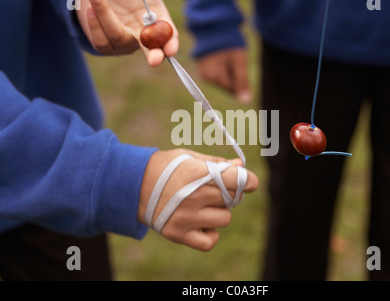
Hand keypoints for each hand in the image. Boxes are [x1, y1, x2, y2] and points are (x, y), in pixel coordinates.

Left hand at [76, 0, 178, 66]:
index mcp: (156, 20)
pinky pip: (102, 42)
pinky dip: (95, 24)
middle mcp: (143, 35)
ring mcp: (125, 42)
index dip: (171, 44)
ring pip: (119, 38)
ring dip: (105, 17)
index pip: (169, 37)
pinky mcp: (106, 46)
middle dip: (154, 56)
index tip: (170, 49)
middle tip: (155, 60)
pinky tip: (89, 8)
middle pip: (152, 51)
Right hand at [138, 149, 258, 250]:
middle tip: (214, 189)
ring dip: (219, 212)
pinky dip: (210, 233)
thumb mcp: (188, 157)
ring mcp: (185, 217)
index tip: (248, 180)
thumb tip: (241, 166)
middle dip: (230, 193)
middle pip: (233, 199)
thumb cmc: (165, 167)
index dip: (248, 180)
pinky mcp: (178, 234)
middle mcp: (193, 196)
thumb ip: (216, 163)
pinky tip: (200, 222)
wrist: (132, 185)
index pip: (238, 180)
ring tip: (203, 205)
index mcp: (197, 173)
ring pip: (225, 219)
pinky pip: (210, 241)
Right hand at [197, 48, 251, 103]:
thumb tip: (246, 101)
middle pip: (227, 86)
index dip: (240, 79)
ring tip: (227, 57)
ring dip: (229, 72)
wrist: (216, 28)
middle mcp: (206, 78)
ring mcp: (204, 74)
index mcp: (213, 76)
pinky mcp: (204, 70)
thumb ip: (242, 82)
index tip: (239, 66)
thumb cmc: (229, 44)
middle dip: (234, 76)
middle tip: (233, 60)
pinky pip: (218, 76)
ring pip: (223, 81)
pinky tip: (223, 58)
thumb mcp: (239, 61)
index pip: (232, 89)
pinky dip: (223, 69)